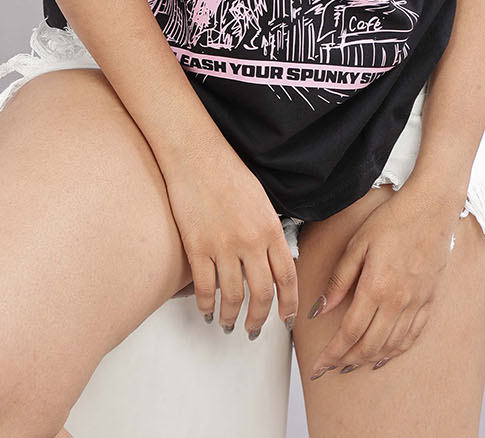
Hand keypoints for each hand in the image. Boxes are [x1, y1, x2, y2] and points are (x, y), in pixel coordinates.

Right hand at [163, 139, 297, 338]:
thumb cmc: (227, 171)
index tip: (285, 319)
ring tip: (229, 324)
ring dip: (231, 317)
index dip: (288, 303)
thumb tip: (272, 258)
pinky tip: (206, 310)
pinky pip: (204, 287)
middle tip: (254, 329)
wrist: (196, 154)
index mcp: (270, 228)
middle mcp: (250, 241)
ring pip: (233, 296)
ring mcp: (223, 246)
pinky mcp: (197, 247)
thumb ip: (268, 230)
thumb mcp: (260, 199)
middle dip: (260, 319)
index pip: (287, 277)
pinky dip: (205, 304)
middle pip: (262, 294)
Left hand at [306, 184, 459, 377]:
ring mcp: (416, 304)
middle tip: (331, 367)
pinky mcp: (429, 300)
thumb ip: (339, 280)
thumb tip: (320, 308)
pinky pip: (412, 336)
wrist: (431, 209)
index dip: (331, 353)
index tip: (318, 366)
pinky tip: (385, 355)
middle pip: (369, 345)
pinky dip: (396, 351)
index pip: (349, 333)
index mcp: (375, 288)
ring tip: (352, 363)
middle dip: (346, 360)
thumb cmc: (392, 221)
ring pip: (390, 345)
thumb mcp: (358, 244)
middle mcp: (397, 302)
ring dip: (369, 359)